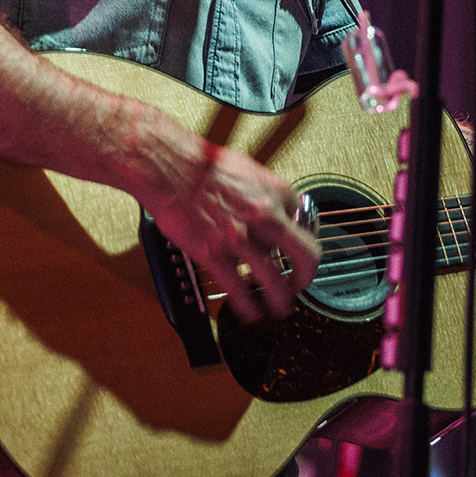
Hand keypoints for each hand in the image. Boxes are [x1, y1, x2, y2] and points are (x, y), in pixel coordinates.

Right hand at [144, 141, 320, 321]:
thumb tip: (271, 206)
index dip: (303, 235)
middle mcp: (264, 217)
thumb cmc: (201, 163)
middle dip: (306, 276)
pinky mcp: (213, 253)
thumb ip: (263, 192)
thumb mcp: (247, 169)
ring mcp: (240, 238)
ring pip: (274, 281)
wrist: (169, 166)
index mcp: (274, 191)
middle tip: (300, 285)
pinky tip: (251, 313)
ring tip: (279, 307)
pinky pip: (238, 289)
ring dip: (280, 300)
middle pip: (304, 256)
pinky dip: (248, 307)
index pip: (305, 219)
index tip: (296, 247)